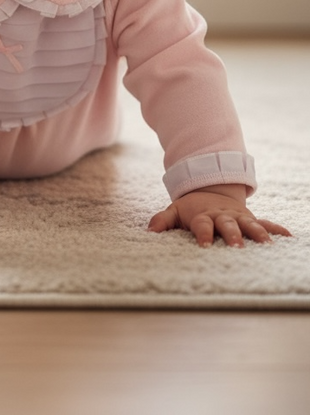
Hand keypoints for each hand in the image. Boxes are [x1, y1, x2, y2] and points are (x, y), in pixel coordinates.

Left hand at [148, 184, 291, 247]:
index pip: (202, 225)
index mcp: (203, 216)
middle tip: (237, 247)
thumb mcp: (175, 210)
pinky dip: (276, 229)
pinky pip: (265, 222)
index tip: (204, 245)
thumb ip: (163, 220)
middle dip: (232, 235)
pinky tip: (288, 236)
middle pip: (227, 225)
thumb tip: (149, 231)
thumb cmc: (192, 208)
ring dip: (257, 233)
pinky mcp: (249, 217)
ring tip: (266, 244)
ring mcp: (238, 217)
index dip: (203, 234)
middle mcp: (222, 216)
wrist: (211, 190)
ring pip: (249, 224)